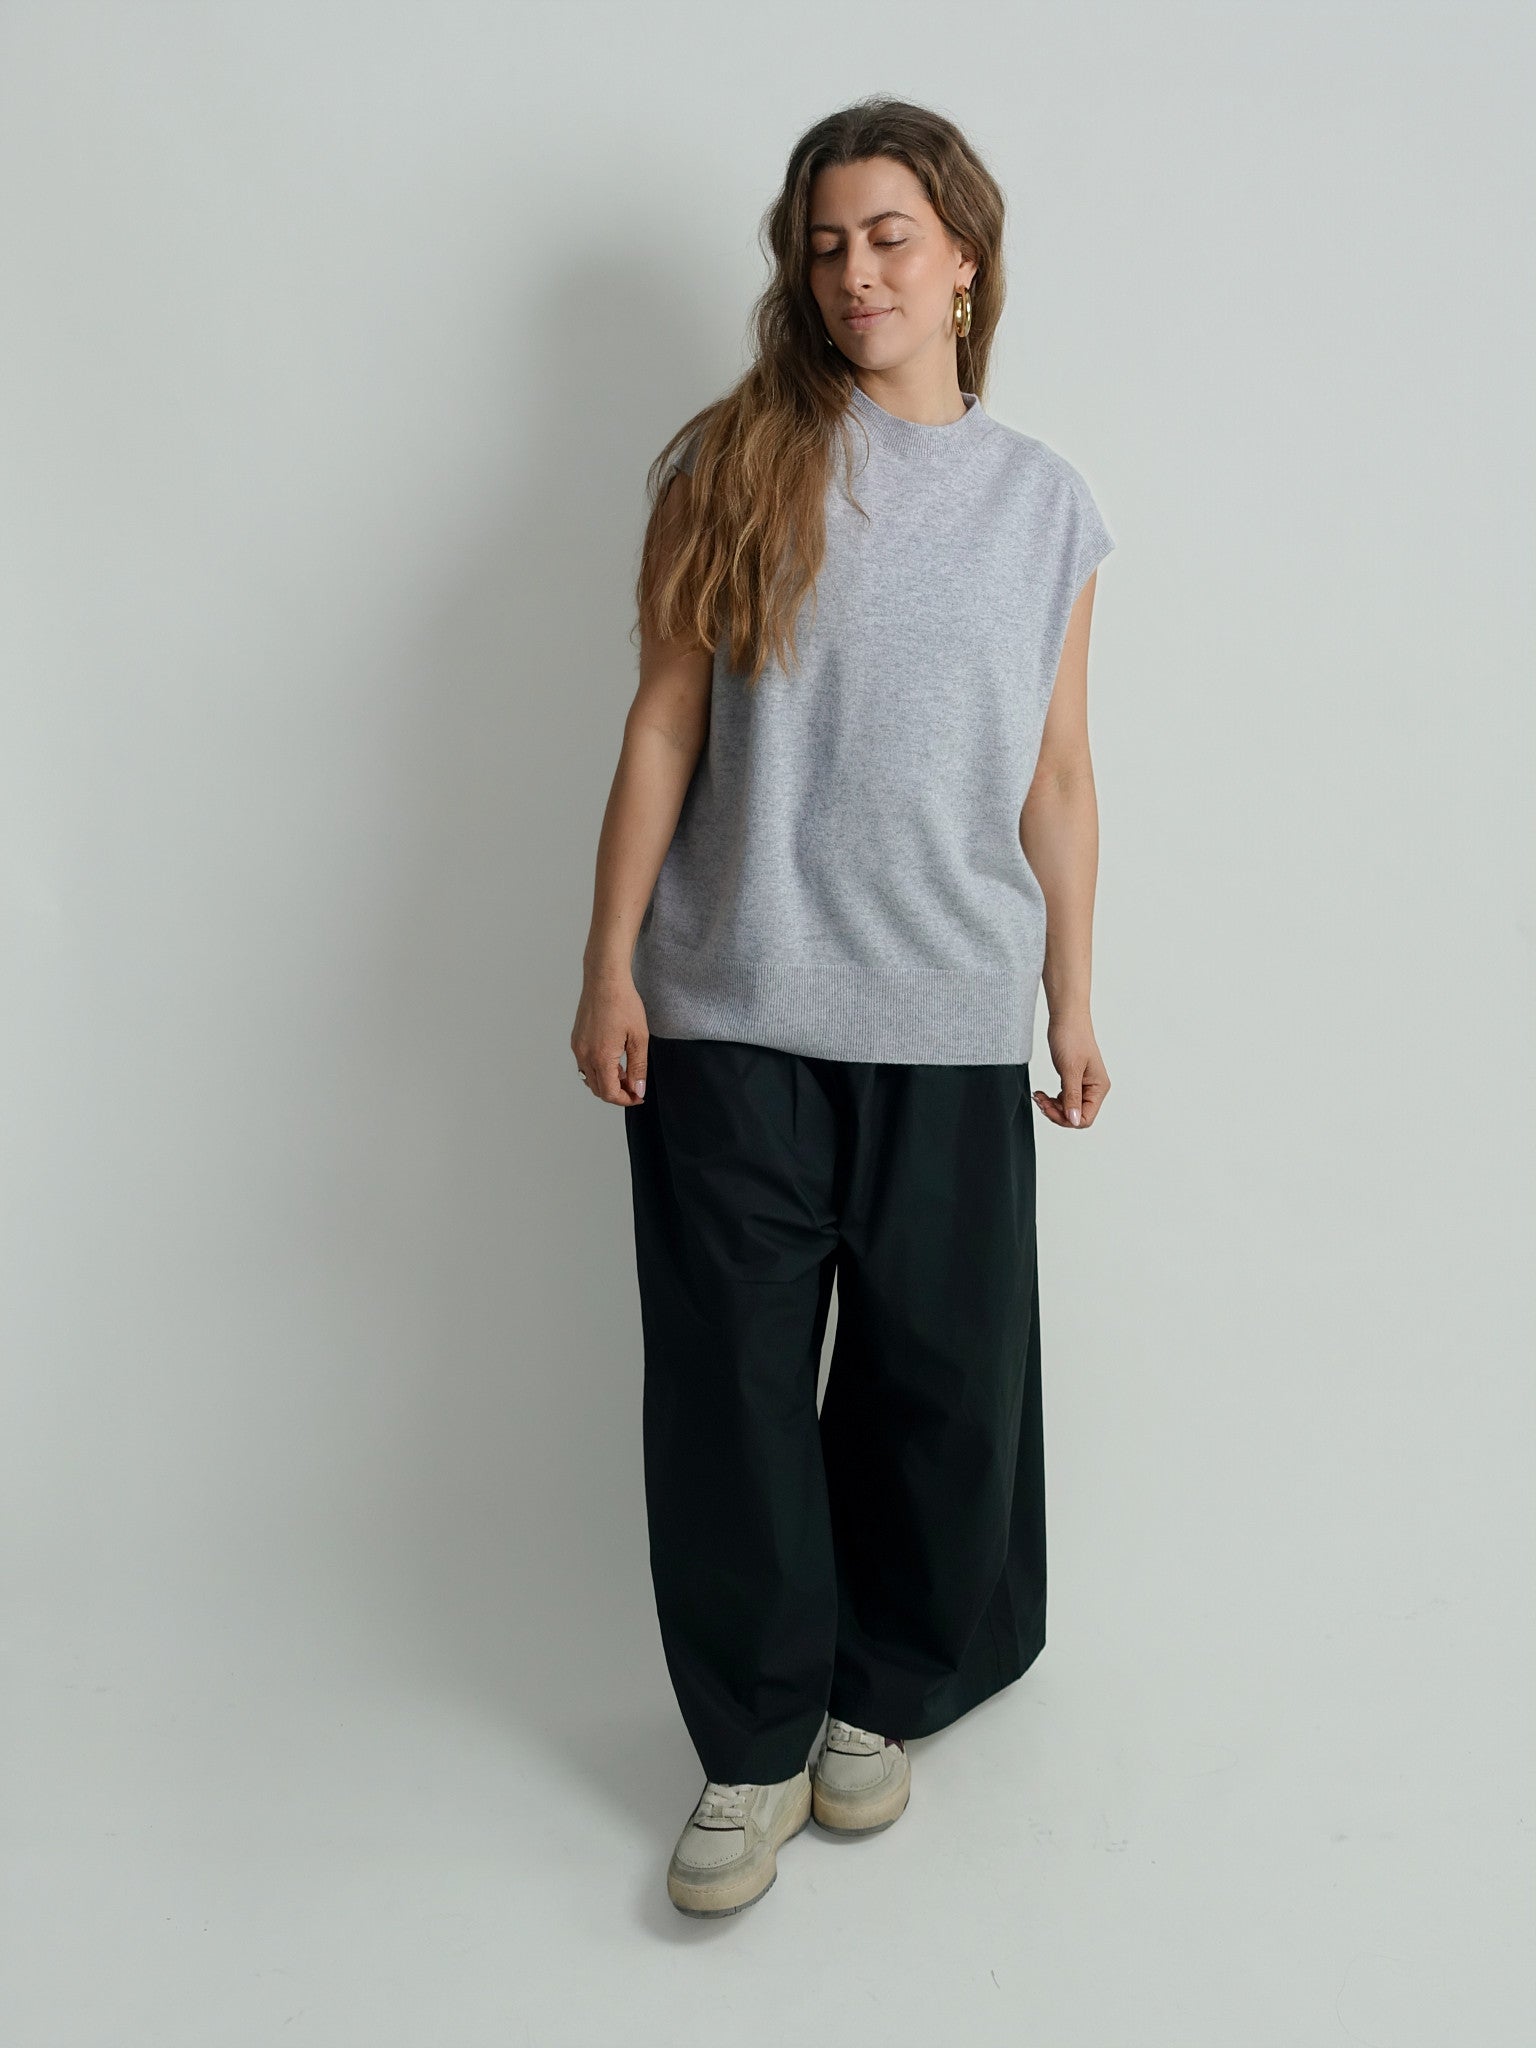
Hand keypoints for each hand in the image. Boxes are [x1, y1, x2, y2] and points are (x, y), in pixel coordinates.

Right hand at [571, 968, 649, 1104]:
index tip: (638, 1097)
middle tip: (635, 1088)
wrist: (605, 979)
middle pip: (598, 1089)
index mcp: (600, 1057)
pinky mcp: (576, 1039)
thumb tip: (637, 1090)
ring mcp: (577, 1047)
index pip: (609, 1093)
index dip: (625, 1100)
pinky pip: (584, 1064)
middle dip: (617, 1093)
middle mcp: (584, 1055)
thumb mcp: (638, 1037)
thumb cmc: (623, 1003)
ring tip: (625, 1073)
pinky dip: (598, 1070)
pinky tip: (613, 1060)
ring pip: (590, 1078)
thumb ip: (638, 1067)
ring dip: (607, 1082)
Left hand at [1032, 1015, 1109, 1128]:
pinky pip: (1064, 1098)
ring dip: (1052, 1106)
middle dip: (1056, 1112)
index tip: (1049, 1108)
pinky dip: (1052, 1099)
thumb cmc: (1072, 1037)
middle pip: (1075, 1116)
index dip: (1066, 1119)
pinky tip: (1043, 1094)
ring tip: (1040, 1096)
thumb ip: (1072, 1097)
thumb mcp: (1070, 1069)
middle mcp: (1094, 1088)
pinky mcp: (1074, 1079)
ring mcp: (1084, 1084)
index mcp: (1098, 1087)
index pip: (1085, 1118)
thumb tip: (1074, 1120)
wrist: (1066, 1017)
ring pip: (1068, 1108)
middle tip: (1041, 1101)